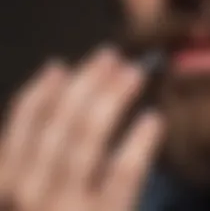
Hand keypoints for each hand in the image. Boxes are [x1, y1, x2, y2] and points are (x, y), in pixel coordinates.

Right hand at [0, 47, 163, 210]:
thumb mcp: (42, 188)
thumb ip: (46, 147)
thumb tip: (57, 78)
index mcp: (10, 184)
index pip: (20, 127)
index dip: (40, 92)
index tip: (60, 65)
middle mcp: (30, 196)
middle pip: (60, 124)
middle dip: (86, 83)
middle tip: (112, 55)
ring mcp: (65, 209)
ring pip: (86, 141)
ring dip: (111, 99)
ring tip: (134, 72)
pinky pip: (122, 175)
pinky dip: (138, 143)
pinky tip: (154, 119)